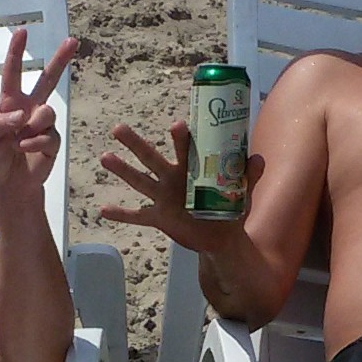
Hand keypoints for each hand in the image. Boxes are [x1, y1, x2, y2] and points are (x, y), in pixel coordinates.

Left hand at [0, 27, 75, 205]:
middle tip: (73, 41)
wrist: (10, 189)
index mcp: (9, 105)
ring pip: (47, 112)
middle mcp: (29, 110)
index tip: (22, 32)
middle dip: (60, 60)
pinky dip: (35, 143)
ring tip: (20, 141)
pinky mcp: (52, 141)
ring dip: (33, 126)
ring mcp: (42, 125)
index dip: (16, 53)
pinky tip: (25, 150)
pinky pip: (49, 136)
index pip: (12, 74)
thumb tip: (20, 114)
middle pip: (47, 80)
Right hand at [99, 121, 259, 247]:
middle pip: (151, 157)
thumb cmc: (229, 208)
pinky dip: (121, 214)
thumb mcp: (242, 192)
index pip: (184, 148)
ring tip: (105, 157)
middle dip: (135, 143)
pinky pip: (137, 216)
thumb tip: (257, 158)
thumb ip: (249, 176)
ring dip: (122, 170)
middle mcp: (173, 178)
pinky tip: (103, 210)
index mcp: (191, 169)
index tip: (177, 124)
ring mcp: (163, 197)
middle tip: (118, 128)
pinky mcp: (159, 217)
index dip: (180, 137)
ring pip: (139, 181)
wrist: (222, 237)